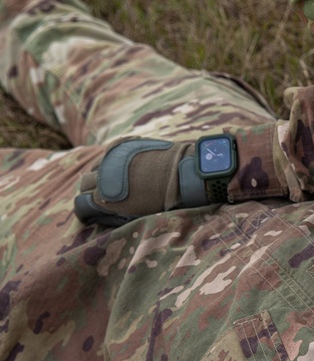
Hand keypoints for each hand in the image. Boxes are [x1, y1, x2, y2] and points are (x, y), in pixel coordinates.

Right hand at [74, 137, 205, 225]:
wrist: (185, 173)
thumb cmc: (164, 202)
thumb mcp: (136, 216)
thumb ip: (114, 216)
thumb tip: (100, 217)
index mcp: (104, 197)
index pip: (80, 204)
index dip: (85, 212)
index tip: (90, 215)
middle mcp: (102, 175)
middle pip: (86, 184)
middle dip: (91, 193)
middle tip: (103, 199)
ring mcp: (112, 157)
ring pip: (96, 167)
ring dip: (101, 175)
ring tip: (116, 182)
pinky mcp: (123, 143)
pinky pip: (110, 153)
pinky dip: (112, 161)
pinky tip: (124, 167)